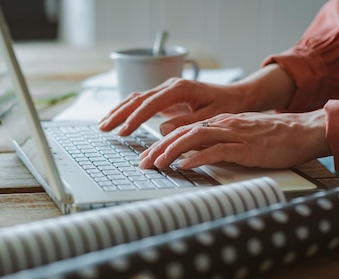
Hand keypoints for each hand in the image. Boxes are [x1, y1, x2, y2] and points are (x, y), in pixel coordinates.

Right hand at [98, 77, 245, 136]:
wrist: (236, 96)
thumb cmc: (226, 107)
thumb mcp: (210, 118)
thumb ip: (187, 123)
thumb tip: (162, 130)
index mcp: (180, 89)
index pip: (151, 104)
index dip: (136, 119)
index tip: (124, 132)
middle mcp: (170, 86)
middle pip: (137, 98)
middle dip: (119, 114)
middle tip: (103, 128)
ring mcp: (166, 90)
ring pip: (136, 98)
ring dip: (119, 111)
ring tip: (103, 124)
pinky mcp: (165, 97)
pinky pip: (141, 102)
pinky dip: (127, 110)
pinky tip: (116, 119)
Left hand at [139, 109, 329, 169]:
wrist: (303, 131)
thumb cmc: (274, 138)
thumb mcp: (240, 139)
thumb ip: (218, 145)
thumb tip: (196, 157)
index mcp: (220, 123)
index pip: (183, 131)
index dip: (162, 144)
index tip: (147, 157)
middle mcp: (223, 125)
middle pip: (182, 133)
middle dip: (159, 148)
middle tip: (143, 164)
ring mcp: (234, 134)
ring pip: (194, 138)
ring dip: (172, 151)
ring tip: (157, 163)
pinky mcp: (246, 147)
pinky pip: (217, 150)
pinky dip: (198, 158)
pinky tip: (185, 165)